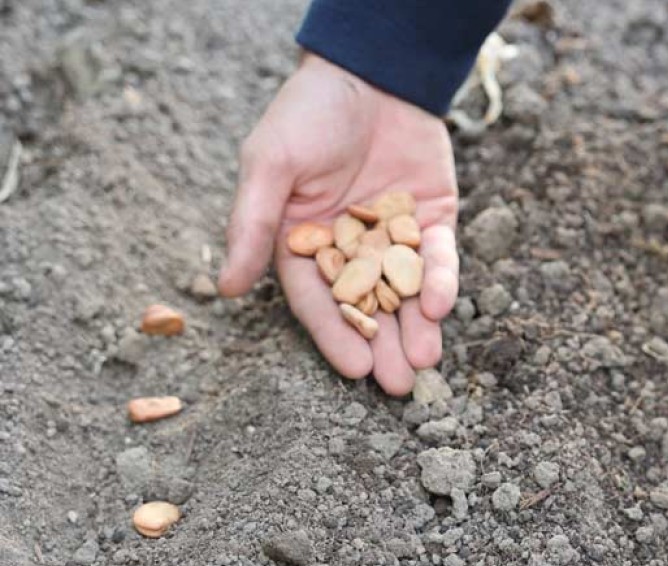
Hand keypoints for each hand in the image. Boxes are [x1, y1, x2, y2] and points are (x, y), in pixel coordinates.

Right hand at [218, 53, 458, 395]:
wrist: (370, 72)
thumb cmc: (308, 113)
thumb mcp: (271, 163)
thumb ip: (252, 223)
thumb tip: (223, 288)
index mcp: (303, 243)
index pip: (318, 301)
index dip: (336, 337)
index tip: (354, 372)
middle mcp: (350, 248)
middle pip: (369, 307)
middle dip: (384, 346)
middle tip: (400, 387)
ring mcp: (395, 236)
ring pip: (408, 292)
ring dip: (418, 328)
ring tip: (425, 363)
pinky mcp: (433, 219)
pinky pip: (439, 258)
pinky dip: (441, 282)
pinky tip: (441, 306)